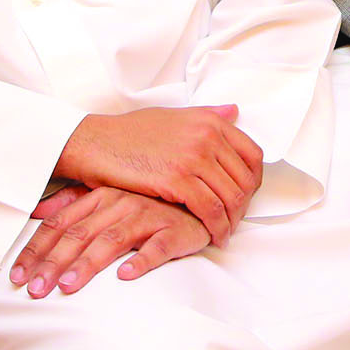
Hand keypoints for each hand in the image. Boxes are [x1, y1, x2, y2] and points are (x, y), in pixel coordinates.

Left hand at [10, 184, 210, 297]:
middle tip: (35, 290)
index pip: (60, 222)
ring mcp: (148, 216)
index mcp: (100, 194)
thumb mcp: (107, 194)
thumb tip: (36, 210)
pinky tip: (126, 276)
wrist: (197, 197)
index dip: (37, 249)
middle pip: (80, 234)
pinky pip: (158, 246)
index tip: (18, 275)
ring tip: (68, 286)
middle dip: (53, 263)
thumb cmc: (148, 201)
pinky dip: (142, 260)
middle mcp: (121, 203)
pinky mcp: (175, 232)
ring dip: (88, 264)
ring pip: (112, 240)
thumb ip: (72, 201)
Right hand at [55, 105, 262, 246]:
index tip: (246, 196)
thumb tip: (233, 112)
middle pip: (244, 179)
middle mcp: (207, 136)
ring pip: (231, 197)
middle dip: (244, 205)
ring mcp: (194, 157)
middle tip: (235, 221)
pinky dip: (217, 227)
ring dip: (232, 221)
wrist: (96, 143)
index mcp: (210, 121)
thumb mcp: (174, 116)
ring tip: (225, 233)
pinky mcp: (177, 179)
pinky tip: (214, 237)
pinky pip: (210, 210)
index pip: (252, 154)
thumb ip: (206, 116)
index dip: (253, 180)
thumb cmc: (130, 133)